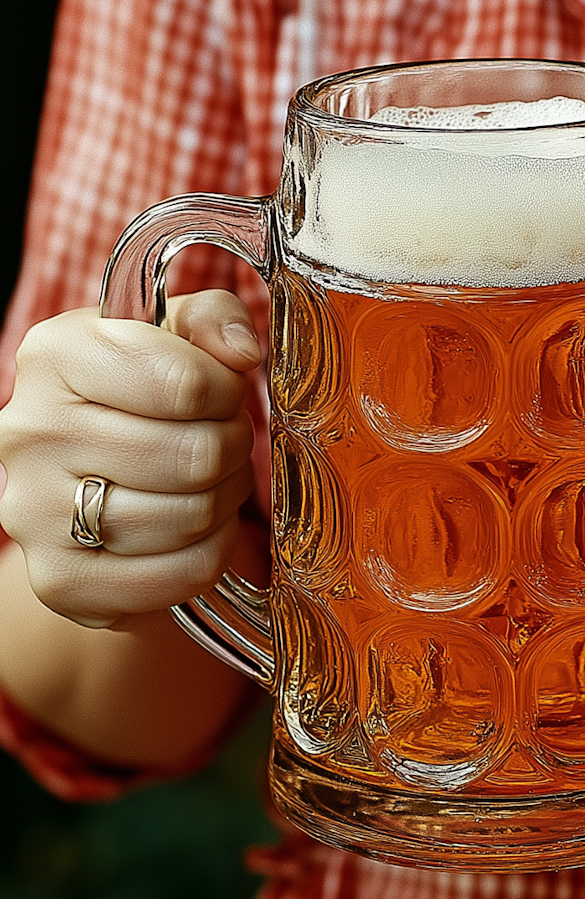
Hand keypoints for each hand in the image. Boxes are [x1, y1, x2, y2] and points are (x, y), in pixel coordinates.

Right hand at [0, 292, 262, 630]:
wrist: (84, 483)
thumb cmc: (140, 398)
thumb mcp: (173, 336)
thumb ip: (213, 318)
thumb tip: (241, 351)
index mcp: (53, 355)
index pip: (184, 382)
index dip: (228, 393)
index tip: (222, 395)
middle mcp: (29, 432)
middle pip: (193, 455)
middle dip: (232, 449)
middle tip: (224, 444)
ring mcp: (33, 512)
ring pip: (191, 516)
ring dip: (225, 500)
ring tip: (211, 482)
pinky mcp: (60, 580)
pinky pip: (182, 571)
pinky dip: (213, 551)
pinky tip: (199, 529)